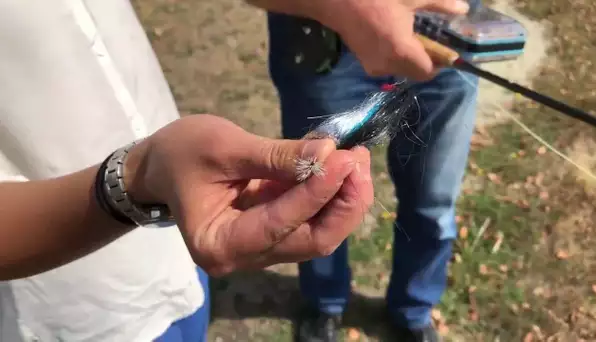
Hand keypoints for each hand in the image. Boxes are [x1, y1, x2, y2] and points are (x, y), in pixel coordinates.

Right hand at [125, 115, 373, 275]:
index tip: (345, 158)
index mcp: (220, 244)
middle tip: (359, 162)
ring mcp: (262, 248)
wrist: (159, 166)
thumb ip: (277, 156)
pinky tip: (342, 167)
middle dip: (343, 204)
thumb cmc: (179, 154)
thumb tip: (329, 153)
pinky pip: (310, 219)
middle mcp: (245, 257)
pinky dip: (329, 195)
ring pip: (317, 233)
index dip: (319, 192)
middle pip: (311, 241)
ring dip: (343, 199)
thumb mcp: (224, 148)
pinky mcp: (273, 231)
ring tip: (356, 159)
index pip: (283, 224)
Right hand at [319, 0, 469, 79]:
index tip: (443, 48)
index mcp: (402, 52)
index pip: (429, 72)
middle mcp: (388, 66)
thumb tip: (463, 9)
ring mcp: (374, 66)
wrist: (337, 1)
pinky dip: (394, 55)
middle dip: (425, 60)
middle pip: (415, 73)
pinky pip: (387, 65)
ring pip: (401, 69)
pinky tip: (390, 35)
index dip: (440, 63)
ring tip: (407, 34)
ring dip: (409, 58)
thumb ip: (440, 6)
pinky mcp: (364, 62)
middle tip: (427, 39)